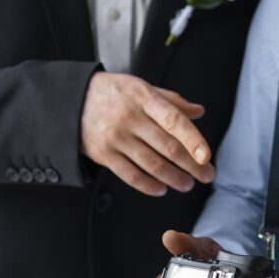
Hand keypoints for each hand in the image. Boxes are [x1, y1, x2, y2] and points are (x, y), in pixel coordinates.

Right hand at [80, 72, 214, 195]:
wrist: (72, 100)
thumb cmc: (114, 94)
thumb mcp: (141, 88)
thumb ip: (171, 101)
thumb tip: (199, 112)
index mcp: (144, 98)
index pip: (175, 121)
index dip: (194, 140)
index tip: (207, 157)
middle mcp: (130, 117)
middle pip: (168, 147)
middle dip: (192, 166)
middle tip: (207, 175)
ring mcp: (116, 137)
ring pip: (152, 165)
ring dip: (174, 178)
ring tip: (187, 184)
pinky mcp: (103, 154)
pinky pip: (131, 176)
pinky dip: (149, 186)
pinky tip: (162, 189)